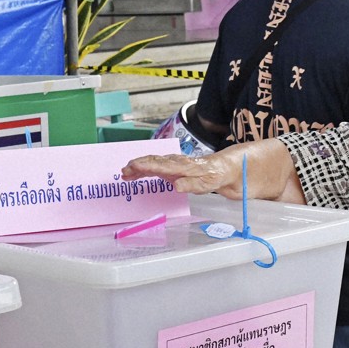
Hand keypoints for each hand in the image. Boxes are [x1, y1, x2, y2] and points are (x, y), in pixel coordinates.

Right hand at [121, 151, 243, 197]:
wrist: (225, 168)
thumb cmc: (216, 176)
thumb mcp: (207, 184)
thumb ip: (191, 184)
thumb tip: (176, 186)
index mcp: (183, 166)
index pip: (161, 165)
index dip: (145, 166)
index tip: (132, 168)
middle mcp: (176, 162)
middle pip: (153, 162)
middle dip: (137, 166)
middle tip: (123, 171)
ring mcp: (174, 163)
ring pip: (153, 162)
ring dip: (139, 167)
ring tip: (125, 172)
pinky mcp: (174, 166)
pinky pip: (156, 165)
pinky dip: (145, 168)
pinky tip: (137, 173)